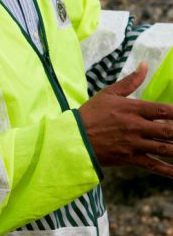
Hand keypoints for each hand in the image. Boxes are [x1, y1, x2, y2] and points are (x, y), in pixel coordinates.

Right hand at [78, 62, 172, 177]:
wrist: (72, 138)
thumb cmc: (89, 114)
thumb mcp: (107, 94)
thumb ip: (129, 81)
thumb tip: (144, 65)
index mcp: (132, 109)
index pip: (164, 110)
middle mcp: (136, 127)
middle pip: (169, 130)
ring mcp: (133, 144)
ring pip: (165, 149)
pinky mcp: (129, 159)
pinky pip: (153, 165)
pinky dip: (168, 170)